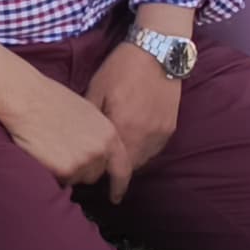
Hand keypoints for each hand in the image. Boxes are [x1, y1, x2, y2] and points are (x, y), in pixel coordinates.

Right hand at [0, 64, 129, 194]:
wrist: (26, 99)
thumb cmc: (50, 100)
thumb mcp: (86, 114)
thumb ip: (97, 135)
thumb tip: (97, 153)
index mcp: (109, 134)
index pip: (122, 168)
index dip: (119, 185)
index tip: (115, 196)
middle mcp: (100, 150)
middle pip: (95, 175)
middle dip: (82, 169)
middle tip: (63, 151)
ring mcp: (84, 161)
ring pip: (76, 180)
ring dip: (65, 171)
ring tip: (51, 147)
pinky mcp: (65, 171)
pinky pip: (60, 182)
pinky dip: (52, 173)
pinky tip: (44, 153)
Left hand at [86, 39, 181, 200]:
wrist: (157, 50)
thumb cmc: (121, 68)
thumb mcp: (96, 90)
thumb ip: (89, 120)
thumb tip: (79, 142)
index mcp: (123, 129)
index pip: (118, 170)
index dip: (114, 186)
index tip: (111, 198)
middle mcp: (145, 136)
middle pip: (132, 168)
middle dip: (120, 174)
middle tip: (108, 176)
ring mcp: (161, 132)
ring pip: (145, 159)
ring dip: (132, 162)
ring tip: (119, 161)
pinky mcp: (171, 125)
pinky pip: (156, 148)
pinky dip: (144, 150)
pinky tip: (134, 144)